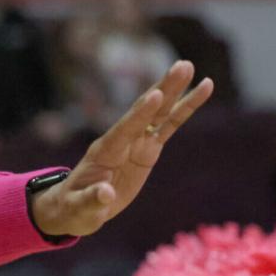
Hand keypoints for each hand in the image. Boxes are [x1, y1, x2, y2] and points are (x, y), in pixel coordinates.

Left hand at [31, 60, 212, 236]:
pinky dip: (183, 110)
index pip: (124, 130)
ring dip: (175, 91)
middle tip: (182, 65)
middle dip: (163, 90)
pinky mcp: (148, 149)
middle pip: (145, 112)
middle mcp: (121, 141)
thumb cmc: (75, 208)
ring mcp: (135, 143)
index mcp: (104, 152)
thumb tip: (105, 194)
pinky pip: (168, 126)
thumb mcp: (81, 209)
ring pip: (159, 114)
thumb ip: (92, 200)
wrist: (77, 207)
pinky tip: (200, 90)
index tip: (155, 94)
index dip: (140, 114)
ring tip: (190, 68)